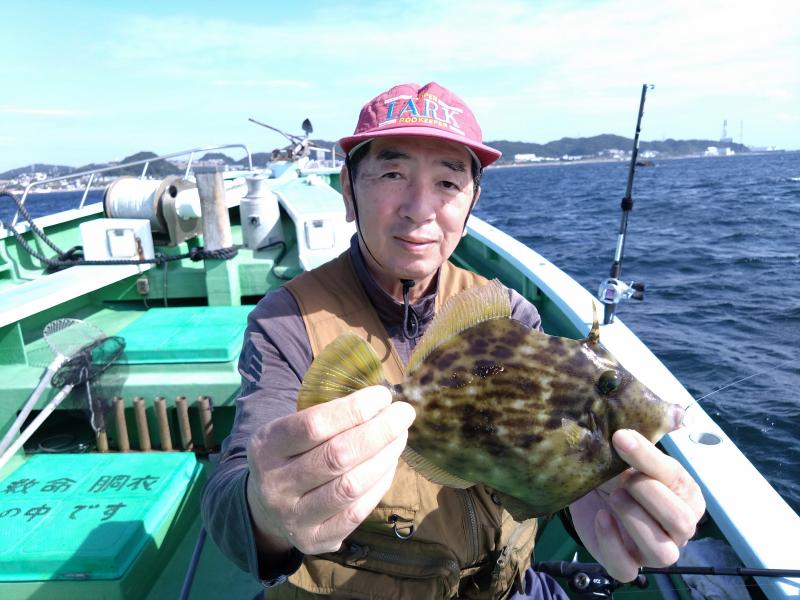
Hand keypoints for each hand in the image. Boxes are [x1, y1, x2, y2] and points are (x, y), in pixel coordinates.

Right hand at [246, 386, 414, 556]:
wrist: (265, 507)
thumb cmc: (291, 454)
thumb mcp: (290, 429)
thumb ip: (328, 414)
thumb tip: (382, 400)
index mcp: (265, 447)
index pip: (313, 425)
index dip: (354, 409)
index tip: (383, 396)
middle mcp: (275, 485)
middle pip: (337, 456)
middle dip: (379, 431)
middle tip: (404, 413)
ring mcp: (294, 517)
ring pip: (351, 486)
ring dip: (385, 456)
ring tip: (400, 436)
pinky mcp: (315, 541)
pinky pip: (357, 512)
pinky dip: (380, 483)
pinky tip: (390, 463)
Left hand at [568, 429, 705, 581]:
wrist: (588, 489)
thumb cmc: (618, 469)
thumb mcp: (630, 451)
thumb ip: (651, 434)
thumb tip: (677, 411)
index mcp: (687, 496)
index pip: (678, 481)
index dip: (650, 460)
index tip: (621, 438)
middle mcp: (678, 528)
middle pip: (680, 521)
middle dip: (649, 495)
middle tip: (623, 477)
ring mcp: (653, 550)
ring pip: (662, 552)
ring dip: (635, 521)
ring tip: (614, 496)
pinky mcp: (626, 564)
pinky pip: (627, 569)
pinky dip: (613, 545)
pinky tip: (601, 519)